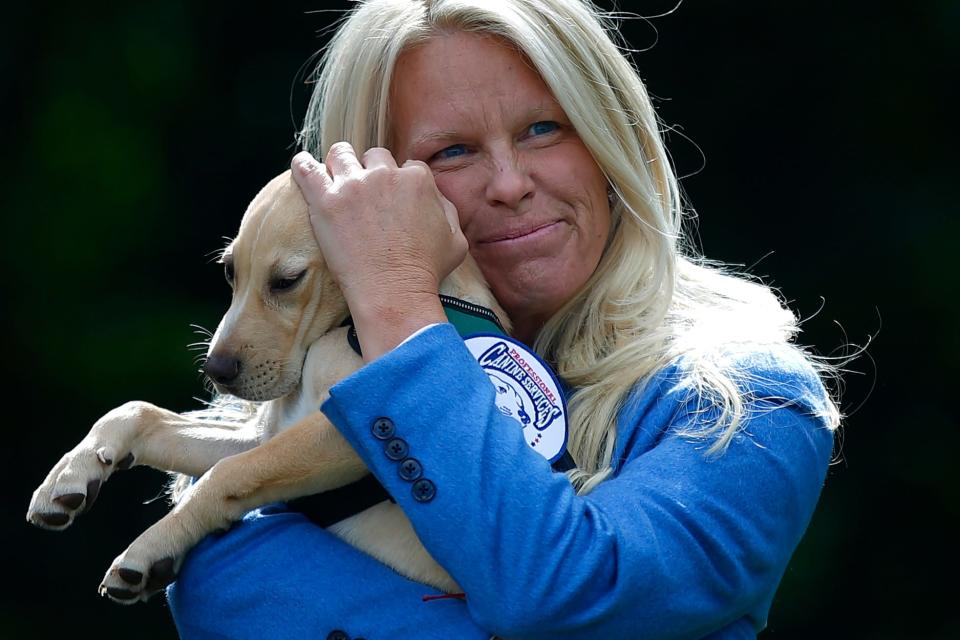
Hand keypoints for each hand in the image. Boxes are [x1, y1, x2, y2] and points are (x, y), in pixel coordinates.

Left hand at [291, 143, 467, 358]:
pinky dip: (303, 165)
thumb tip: (435, 198)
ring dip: (339, 163)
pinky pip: (306, 170)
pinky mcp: (326, 202)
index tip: (392, 198)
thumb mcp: (456, 240)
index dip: (399, 182)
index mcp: (417, 179)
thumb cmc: (426, 271)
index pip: (406, 166)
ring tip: (334, 176)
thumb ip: (448, 210)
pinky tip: (302, 165)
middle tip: (364, 193)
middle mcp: (385, 175)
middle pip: (374, 156)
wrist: (394, 293)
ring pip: (340, 154)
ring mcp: (353, 186)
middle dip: (370, 170)